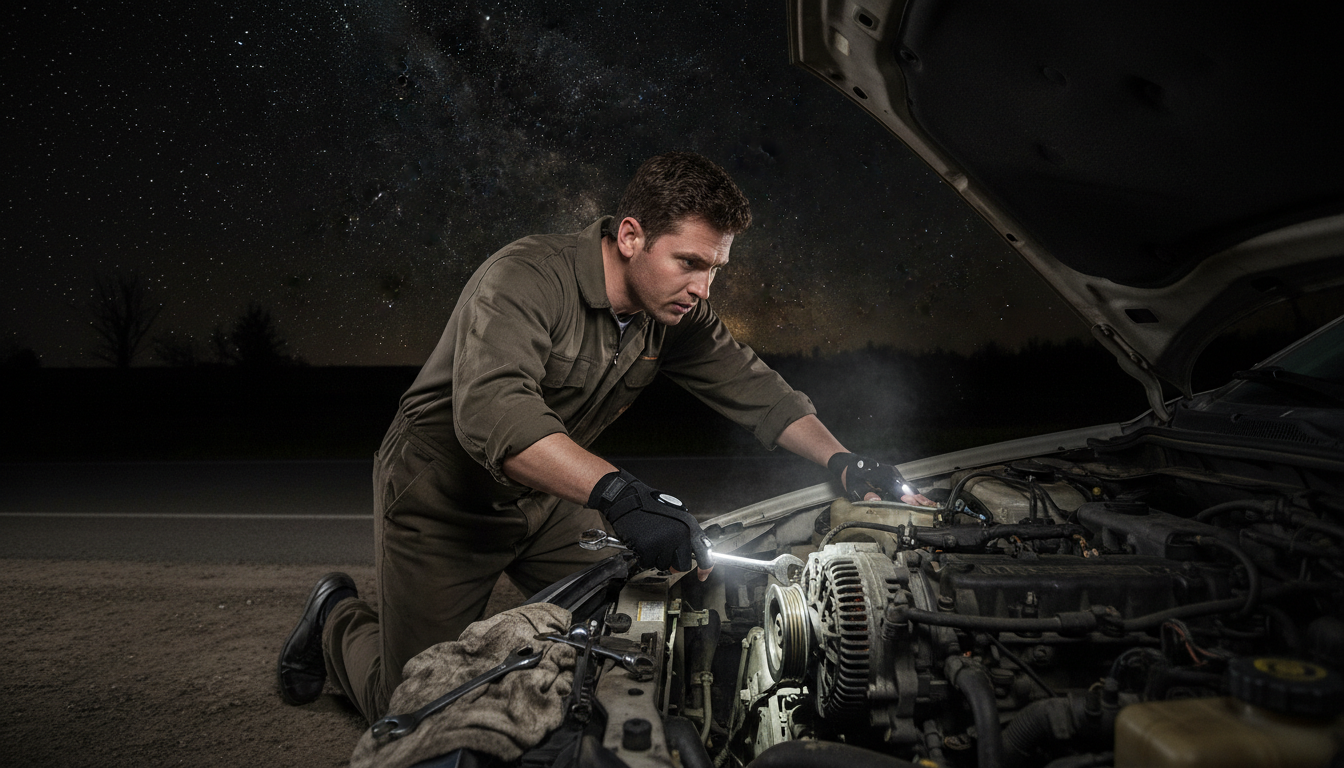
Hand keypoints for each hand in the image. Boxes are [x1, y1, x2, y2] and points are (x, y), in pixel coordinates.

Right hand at [587, 469, 713, 578]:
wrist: (627, 498)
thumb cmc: (648, 506)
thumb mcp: (675, 515)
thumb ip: (683, 534)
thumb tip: (684, 555)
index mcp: (688, 526)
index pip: (704, 551)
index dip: (706, 567)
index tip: (703, 575)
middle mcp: (680, 534)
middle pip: (682, 565)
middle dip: (673, 563)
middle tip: (662, 552)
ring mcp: (664, 541)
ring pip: (663, 565)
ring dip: (655, 557)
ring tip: (649, 539)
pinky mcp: (648, 547)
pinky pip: (647, 563)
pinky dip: (643, 556)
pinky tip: (640, 541)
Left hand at [828, 452, 934, 505]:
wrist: (848, 463)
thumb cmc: (851, 475)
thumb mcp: (854, 486)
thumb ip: (865, 493)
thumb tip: (876, 500)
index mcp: (881, 473)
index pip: (896, 487)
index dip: (906, 496)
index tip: (915, 503)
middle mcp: (890, 472)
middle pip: (906, 486)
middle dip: (918, 497)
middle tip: (930, 506)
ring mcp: (893, 473)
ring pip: (908, 486)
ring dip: (918, 496)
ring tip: (930, 505)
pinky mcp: (894, 476)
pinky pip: (905, 486)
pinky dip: (913, 493)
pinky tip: (920, 499)